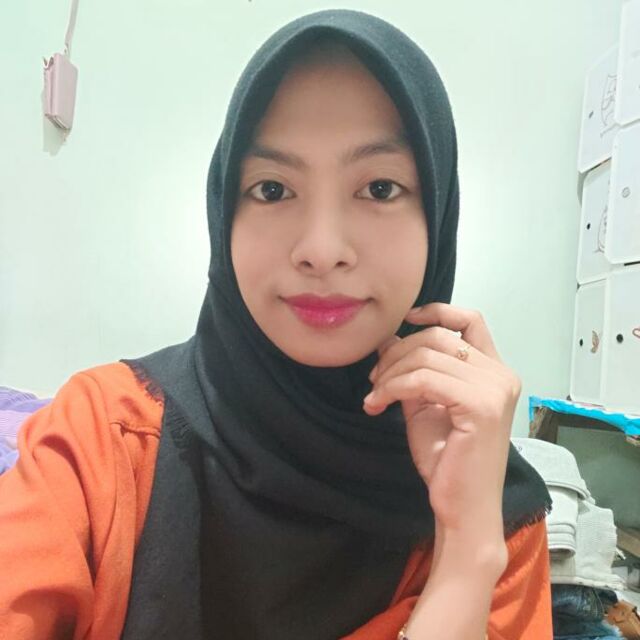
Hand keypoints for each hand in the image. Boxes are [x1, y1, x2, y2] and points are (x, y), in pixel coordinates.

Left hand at [363, 303, 520, 532]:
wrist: (462, 506)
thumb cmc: (446, 459)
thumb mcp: (425, 403)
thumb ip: (414, 370)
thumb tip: (389, 338)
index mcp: (494, 371)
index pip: (471, 319)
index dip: (437, 310)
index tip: (405, 320)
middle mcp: (501, 374)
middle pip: (437, 336)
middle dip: (397, 352)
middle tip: (374, 378)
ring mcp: (495, 389)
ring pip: (427, 355)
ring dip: (390, 372)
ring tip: (375, 395)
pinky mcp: (481, 406)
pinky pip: (424, 379)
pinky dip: (393, 387)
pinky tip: (377, 404)